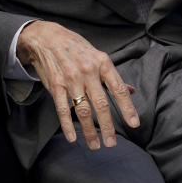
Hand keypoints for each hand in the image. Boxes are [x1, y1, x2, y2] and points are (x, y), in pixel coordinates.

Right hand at [16, 20, 138, 149]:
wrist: (47, 38)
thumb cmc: (77, 48)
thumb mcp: (98, 56)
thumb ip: (112, 76)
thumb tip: (130, 90)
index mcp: (103, 63)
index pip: (118, 89)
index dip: (127, 108)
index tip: (134, 123)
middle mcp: (89, 72)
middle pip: (101, 104)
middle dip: (108, 126)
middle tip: (112, 143)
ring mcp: (72, 79)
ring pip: (83, 110)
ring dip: (90, 130)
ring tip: (95, 144)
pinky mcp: (56, 85)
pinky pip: (62, 109)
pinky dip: (68, 126)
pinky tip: (73, 137)